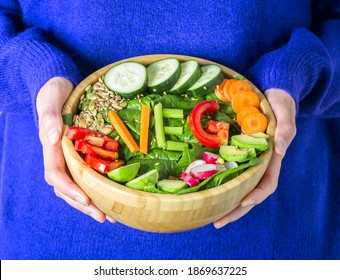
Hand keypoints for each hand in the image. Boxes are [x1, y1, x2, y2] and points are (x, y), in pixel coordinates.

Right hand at [36, 77, 114, 222]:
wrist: (61, 88)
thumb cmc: (54, 92)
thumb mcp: (50, 98)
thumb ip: (48, 117)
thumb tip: (52, 138)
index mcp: (52, 148)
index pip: (56, 174)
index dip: (69, 189)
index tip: (86, 199)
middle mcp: (60, 157)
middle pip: (68, 188)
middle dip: (83, 204)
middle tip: (103, 217)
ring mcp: (71, 157)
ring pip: (78, 186)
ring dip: (92, 202)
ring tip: (109, 216)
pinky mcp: (82, 155)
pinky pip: (88, 176)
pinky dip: (98, 188)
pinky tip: (111, 196)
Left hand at [214, 88, 295, 227]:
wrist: (269, 92)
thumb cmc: (278, 102)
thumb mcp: (284, 111)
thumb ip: (285, 129)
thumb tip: (279, 151)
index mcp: (271, 158)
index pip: (267, 183)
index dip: (256, 195)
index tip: (243, 202)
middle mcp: (259, 163)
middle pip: (249, 193)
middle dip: (235, 209)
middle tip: (217, 221)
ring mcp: (247, 160)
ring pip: (238, 186)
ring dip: (225, 202)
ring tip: (208, 214)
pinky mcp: (236, 154)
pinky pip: (228, 172)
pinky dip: (220, 184)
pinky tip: (206, 190)